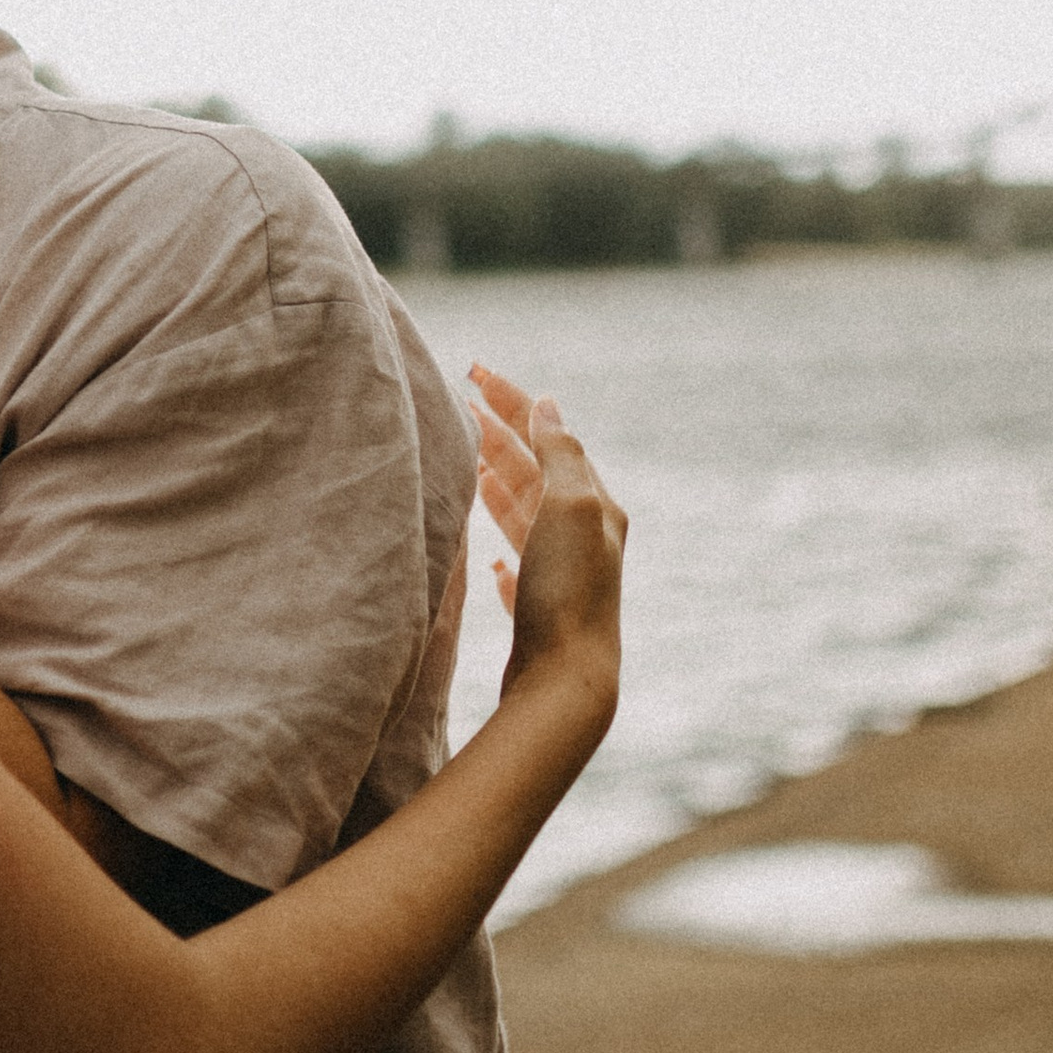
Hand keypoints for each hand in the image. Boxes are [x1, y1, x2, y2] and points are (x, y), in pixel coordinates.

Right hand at [478, 380, 624, 708]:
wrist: (567, 681)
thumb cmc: (568, 592)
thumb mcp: (571, 507)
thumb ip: (559, 453)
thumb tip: (549, 405)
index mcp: (594, 505)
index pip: (548, 436)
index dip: (511, 400)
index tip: (472, 370)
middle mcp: (583, 538)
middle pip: (535, 471)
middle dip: (498, 435)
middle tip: (459, 403)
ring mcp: (561, 577)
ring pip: (524, 515)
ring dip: (498, 483)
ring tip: (468, 459)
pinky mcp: (539, 614)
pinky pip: (519, 571)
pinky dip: (502, 555)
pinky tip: (489, 564)